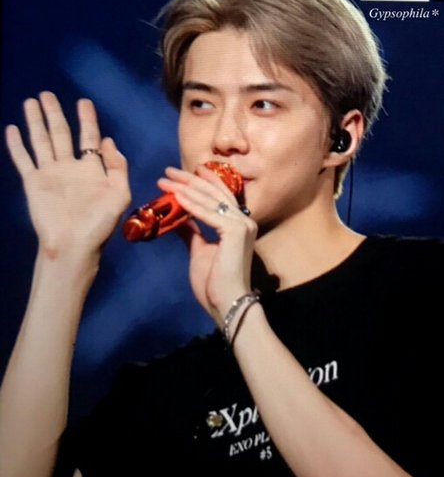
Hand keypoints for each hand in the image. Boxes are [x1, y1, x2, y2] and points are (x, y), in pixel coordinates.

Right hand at [5, 91, 131, 260]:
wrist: (73, 245)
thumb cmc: (99, 224)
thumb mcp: (120, 195)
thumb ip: (118, 167)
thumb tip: (109, 141)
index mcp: (92, 169)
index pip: (89, 137)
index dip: (87, 119)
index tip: (84, 102)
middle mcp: (69, 167)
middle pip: (60, 133)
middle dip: (55, 113)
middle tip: (48, 94)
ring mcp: (50, 174)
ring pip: (41, 141)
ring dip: (36, 122)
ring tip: (31, 102)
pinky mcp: (34, 183)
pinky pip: (24, 159)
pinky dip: (17, 145)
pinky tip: (12, 129)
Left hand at [157, 165, 257, 325]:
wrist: (226, 304)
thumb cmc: (215, 283)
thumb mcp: (199, 250)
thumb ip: (192, 232)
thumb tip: (179, 218)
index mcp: (238, 225)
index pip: (219, 196)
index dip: (201, 182)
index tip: (182, 173)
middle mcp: (244, 220)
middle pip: (214, 193)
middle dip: (189, 180)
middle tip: (168, 171)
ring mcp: (243, 225)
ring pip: (210, 200)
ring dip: (186, 188)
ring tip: (165, 180)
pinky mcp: (236, 232)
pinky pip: (208, 214)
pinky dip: (191, 204)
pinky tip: (176, 196)